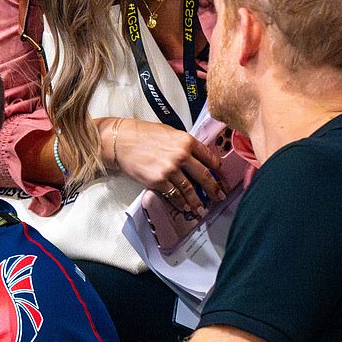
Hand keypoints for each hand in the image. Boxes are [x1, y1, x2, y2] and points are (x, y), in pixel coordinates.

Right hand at [107, 118, 224, 212]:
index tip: (220, 177)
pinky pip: (174, 195)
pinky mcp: (158, 180)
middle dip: (214, 189)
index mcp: (187, 141)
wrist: (121, 141)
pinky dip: (181, 203)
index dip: (218, 170)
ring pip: (190, 189)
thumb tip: (197, 158)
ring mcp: (170, 169)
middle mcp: (181, 155)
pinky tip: (185, 207)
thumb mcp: (170, 133)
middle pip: (205, 176)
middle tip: (219, 197)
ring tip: (202, 208)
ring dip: (198, 201)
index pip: (210, 158)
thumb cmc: (143, 134)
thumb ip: (185, 145)